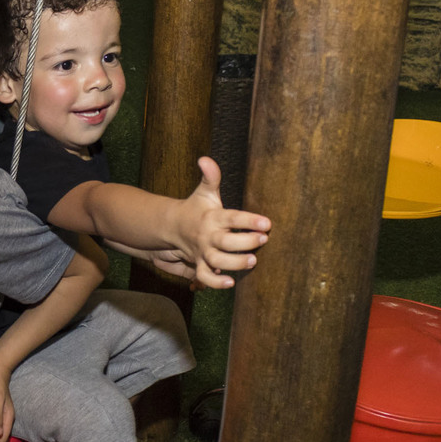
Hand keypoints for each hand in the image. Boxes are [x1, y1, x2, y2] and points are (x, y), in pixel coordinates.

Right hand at [170, 156, 270, 289]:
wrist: (173, 227)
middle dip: (245, 242)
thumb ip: (211, 176)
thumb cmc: (196, 209)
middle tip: (263, 240)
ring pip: (217, 261)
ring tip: (252, 261)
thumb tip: (205, 158)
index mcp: (213, 217)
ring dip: (235, 263)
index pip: (232, 217)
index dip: (249, 220)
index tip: (267, 223)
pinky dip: (215, 282)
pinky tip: (231, 282)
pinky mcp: (199, 265)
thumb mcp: (205, 192)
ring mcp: (203, 252)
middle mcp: (208, 236)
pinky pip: (205, 276)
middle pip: (226, 242)